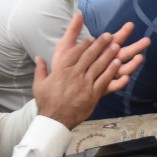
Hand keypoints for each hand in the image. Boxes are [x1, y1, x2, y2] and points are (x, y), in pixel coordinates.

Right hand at [32, 15, 149, 127]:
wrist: (55, 120)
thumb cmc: (47, 102)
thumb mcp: (39, 84)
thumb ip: (40, 69)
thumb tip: (38, 57)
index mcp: (61, 70)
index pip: (75, 53)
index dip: (85, 44)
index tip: (92, 37)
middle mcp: (74, 74)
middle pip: (89, 56)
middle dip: (100, 45)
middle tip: (108, 36)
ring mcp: (84, 84)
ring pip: (98, 66)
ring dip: (108, 55)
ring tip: (116, 46)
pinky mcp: (93, 94)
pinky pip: (104, 80)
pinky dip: (111, 71)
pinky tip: (118, 64)